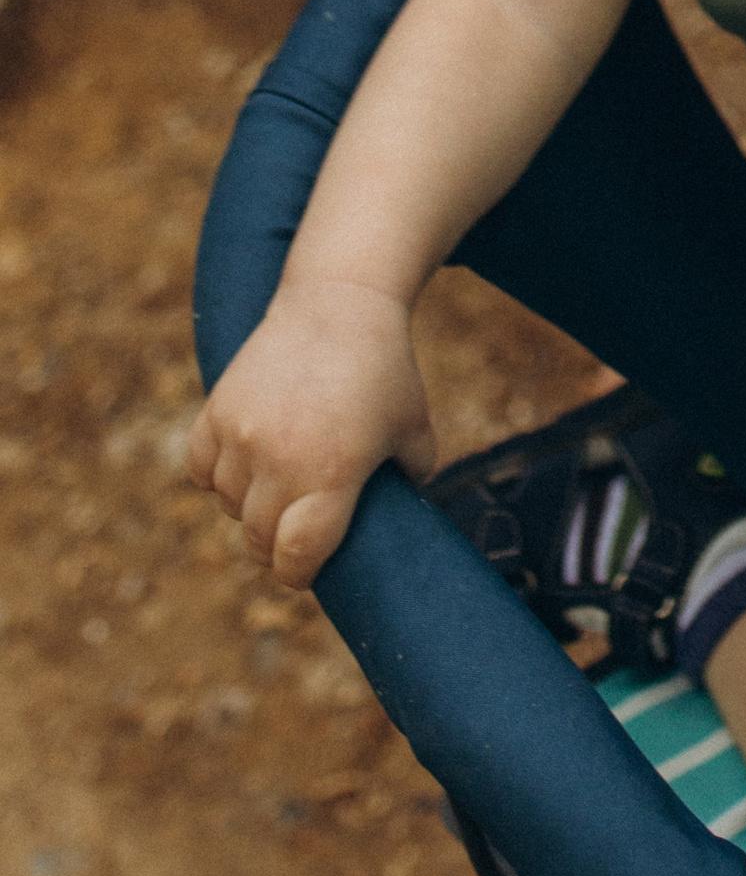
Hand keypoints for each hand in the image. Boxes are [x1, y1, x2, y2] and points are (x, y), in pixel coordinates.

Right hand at [187, 276, 437, 586]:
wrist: (339, 302)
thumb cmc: (384, 369)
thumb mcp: (414, 426)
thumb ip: (413, 477)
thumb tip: (404, 517)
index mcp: (333, 474)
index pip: (296, 557)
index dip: (298, 573)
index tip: (305, 569)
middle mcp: (281, 459)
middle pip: (259, 538)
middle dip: (275, 546)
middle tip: (292, 535)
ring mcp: (242, 435)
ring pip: (229, 504)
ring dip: (248, 506)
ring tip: (276, 485)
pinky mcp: (216, 410)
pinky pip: (201, 469)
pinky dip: (217, 475)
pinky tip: (244, 463)